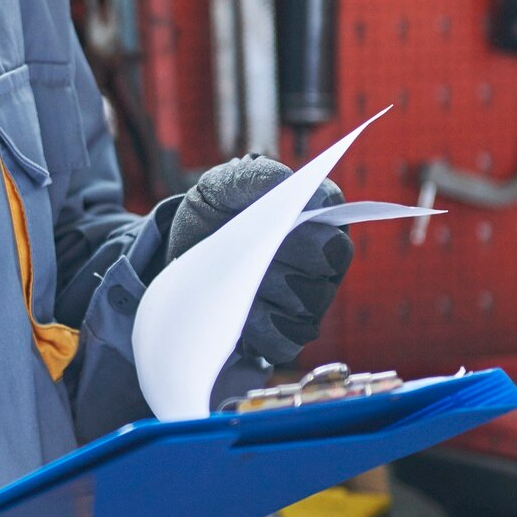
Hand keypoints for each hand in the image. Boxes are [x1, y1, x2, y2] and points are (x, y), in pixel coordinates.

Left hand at [165, 155, 354, 365]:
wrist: (184, 264)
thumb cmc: (212, 219)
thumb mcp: (219, 189)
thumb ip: (248, 178)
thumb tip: (281, 180)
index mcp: (311, 211)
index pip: (333, 205)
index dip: (318, 207)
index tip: (292, 211)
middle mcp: (322, 256)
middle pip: (331, 257)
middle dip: (292, 254)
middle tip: (258, 252)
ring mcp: (311, 298)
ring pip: (311, 300)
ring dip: (270, 292)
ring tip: (238, 283)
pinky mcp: (290, 334)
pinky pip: (290, 339)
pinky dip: (260, 329)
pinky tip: (239, 316)